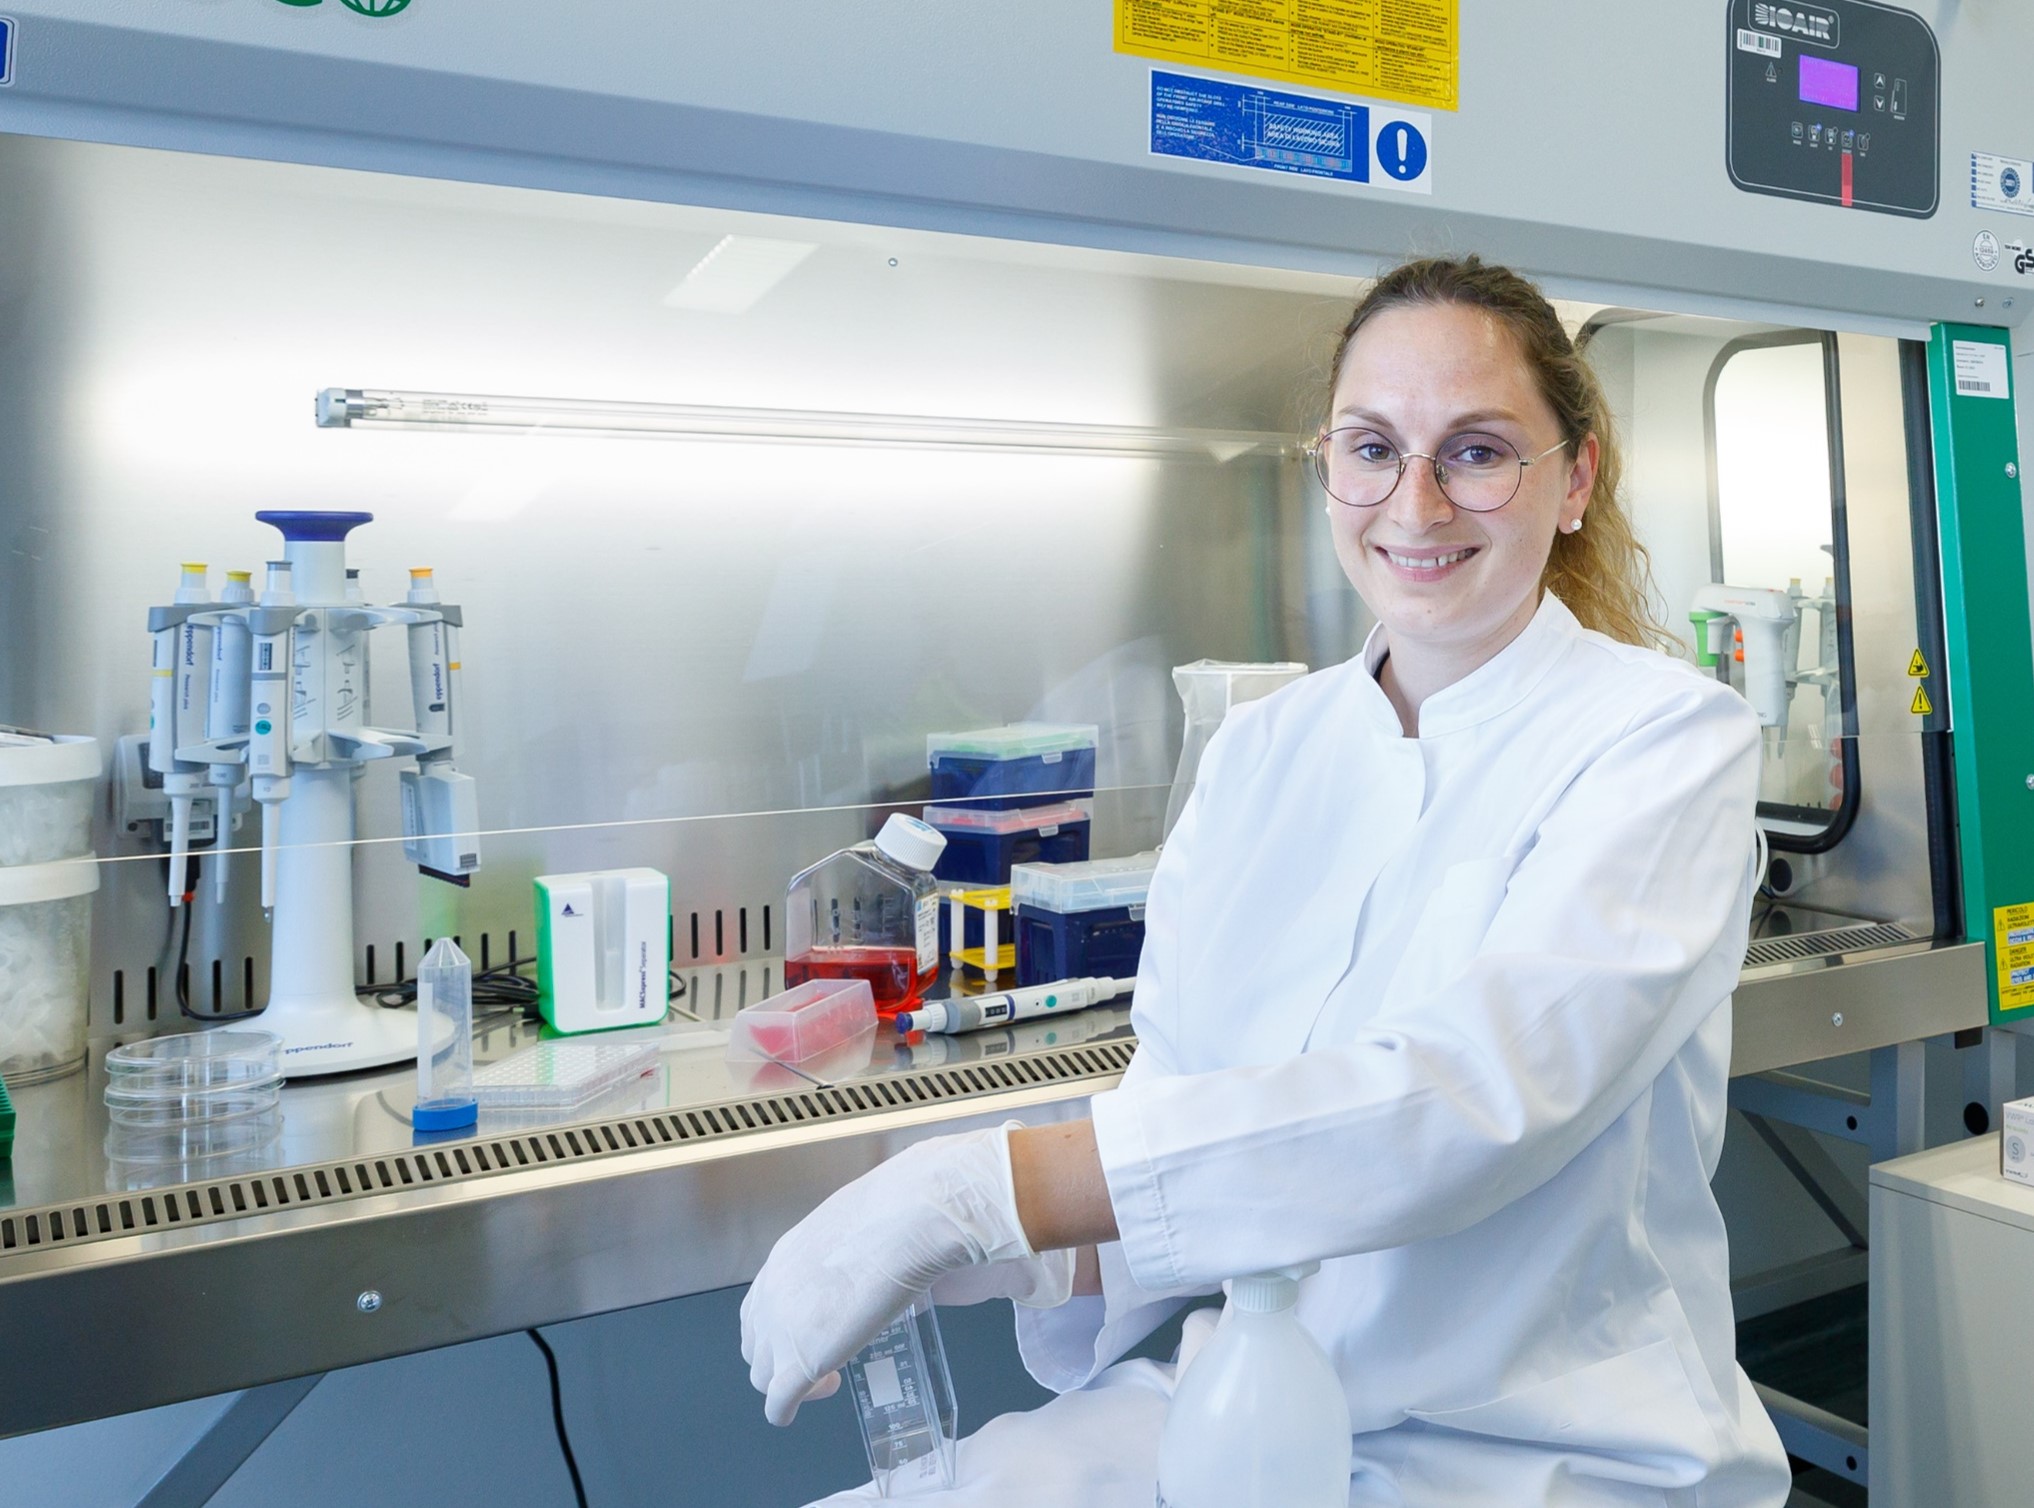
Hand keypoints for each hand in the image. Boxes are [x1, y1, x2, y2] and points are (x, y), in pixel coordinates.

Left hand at [741, 1122, 1070, 1424]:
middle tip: (819, 1361)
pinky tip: (817, 1398)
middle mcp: (773, 1292)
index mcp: (786, 1258)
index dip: (783, 1325)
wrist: (910, 1218)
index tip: (811, 1330)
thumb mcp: (863, 1225)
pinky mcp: (799, 1360)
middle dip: (781, 1358)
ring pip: (761, 1374)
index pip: (761, 1304)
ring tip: (827, 1380)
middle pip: (754, 1342)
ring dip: (789, 1385)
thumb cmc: (900, 1212)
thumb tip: (890, 1256)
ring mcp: (781, 1328)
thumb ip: (860, 1249)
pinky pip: (779, 1402)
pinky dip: (789, 1410)